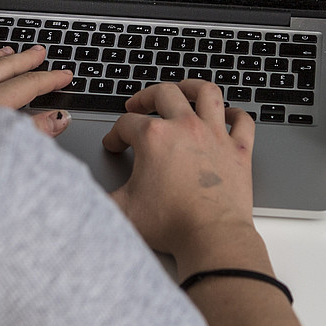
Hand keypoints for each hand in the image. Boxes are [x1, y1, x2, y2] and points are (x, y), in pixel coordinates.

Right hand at [102, 80, 258, 264]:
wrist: (212, 238)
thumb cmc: (171, 225)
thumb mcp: (122, 209)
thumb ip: (99, 196)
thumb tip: (84, 194)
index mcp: (154, 137)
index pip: (126, 124)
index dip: (115, 135)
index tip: (115, 146)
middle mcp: (185, 128)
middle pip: (163, 93)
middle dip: (145, 97)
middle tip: (138, 106)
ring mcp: (215, 135)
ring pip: (206, 93)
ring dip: (192, 87)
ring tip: (183, 89)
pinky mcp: (239, 150)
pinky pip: (242, 120)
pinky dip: (236, 113)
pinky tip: (227, 115)